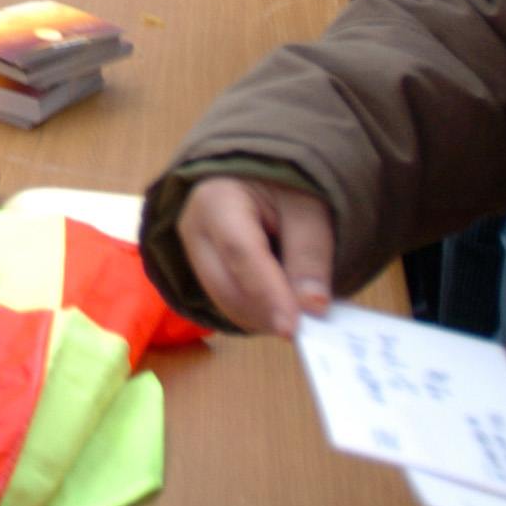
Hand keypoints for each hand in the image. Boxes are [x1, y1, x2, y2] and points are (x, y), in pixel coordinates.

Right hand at [175, 176, 334, 337]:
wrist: (263, 179)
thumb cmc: (284, 184)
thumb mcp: (308, 206)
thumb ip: (311, 253)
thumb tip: (312, 306)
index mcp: (216, 199)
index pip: (239, 252)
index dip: (268, 292)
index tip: (294, 327)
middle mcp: (193, 229)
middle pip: (226, 287)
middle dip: (268, 313)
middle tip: (311, 326)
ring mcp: (193, 254)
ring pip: (225, 304)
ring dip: (265, 316)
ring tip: (301, 307)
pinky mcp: (202, 273)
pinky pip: (229, 305)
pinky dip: (259, 312)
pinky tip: (283, 301)